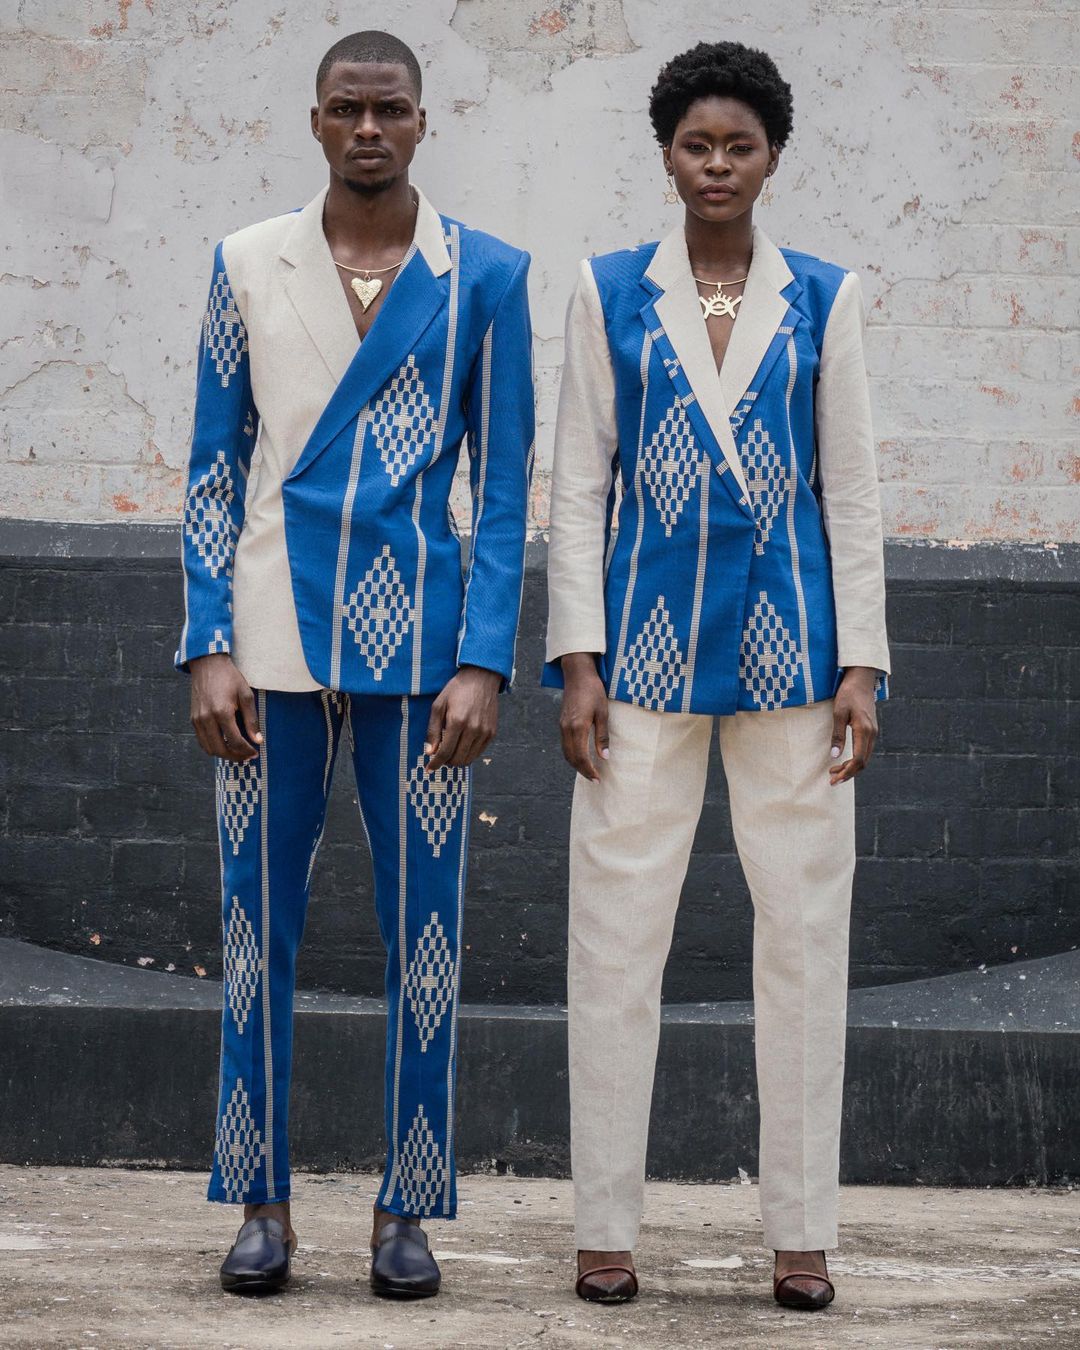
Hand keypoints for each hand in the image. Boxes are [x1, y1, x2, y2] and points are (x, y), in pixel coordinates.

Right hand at [189, 654, 261, 761]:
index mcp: (222, 712)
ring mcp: (197, 720)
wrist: (207, 665)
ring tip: (237, 752)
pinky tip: (225, 743)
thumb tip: (258, 740)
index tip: (255, 752)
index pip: (235, 741)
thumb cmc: (229, 678)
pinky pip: (202, 741)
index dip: (247, 750)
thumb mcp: (246, 696)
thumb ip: (251, 720)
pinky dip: (213, 746)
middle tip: (247, 756)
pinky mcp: (193, 719)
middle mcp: (207, 719)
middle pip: (220, 749)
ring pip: (209, 748)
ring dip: (223, 754)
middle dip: (235, 756)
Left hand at [424, 665, 500, 770]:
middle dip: (446, 762)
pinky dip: (468, 754)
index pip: (445, 752)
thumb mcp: (438, 706)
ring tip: (450, 752)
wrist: (481, 679)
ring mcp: (484, 732)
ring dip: (457, 760)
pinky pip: (478, 752)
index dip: (436, 763)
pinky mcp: (492, 733)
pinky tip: (462, 746)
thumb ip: (433, 731)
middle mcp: (473, 729)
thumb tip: (430, 752)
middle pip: (457, 759)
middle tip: (439, 757)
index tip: (429, 768)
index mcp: (457, 722)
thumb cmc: (456, 690)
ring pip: (469, 758)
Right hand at [559, 652, 608, 782]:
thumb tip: (605, 756)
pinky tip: (582, 756)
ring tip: (589, 770)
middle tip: (595, 779)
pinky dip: (572, 754)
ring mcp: (562, 726)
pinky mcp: (562, 723)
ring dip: (576, 764)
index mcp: (577, 727)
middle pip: (571, 758)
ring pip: (566, 752)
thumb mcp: (603, 713)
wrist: (577, 674)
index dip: (589, 770)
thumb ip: (602, 736)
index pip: (581, 756)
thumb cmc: (593, 691)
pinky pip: (565, 744)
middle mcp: (566, 729)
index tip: (598, 778)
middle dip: (582, 770)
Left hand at [829, 666, 877, 784]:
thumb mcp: (838, 713)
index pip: (858, 760)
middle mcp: (872, 734)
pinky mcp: (871, 730)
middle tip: (832, 779)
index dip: (847, 772)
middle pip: (863, 762)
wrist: (861, 680)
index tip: (834, 779)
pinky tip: (844, 760)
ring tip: (835, 771)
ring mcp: (873, 732)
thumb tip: (835, 755)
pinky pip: (865, 750)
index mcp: (864, 731)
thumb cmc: (848, 694)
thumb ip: (838, 735)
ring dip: (851, 767)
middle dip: (848, 773)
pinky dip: (855, 759)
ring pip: (865, 757)